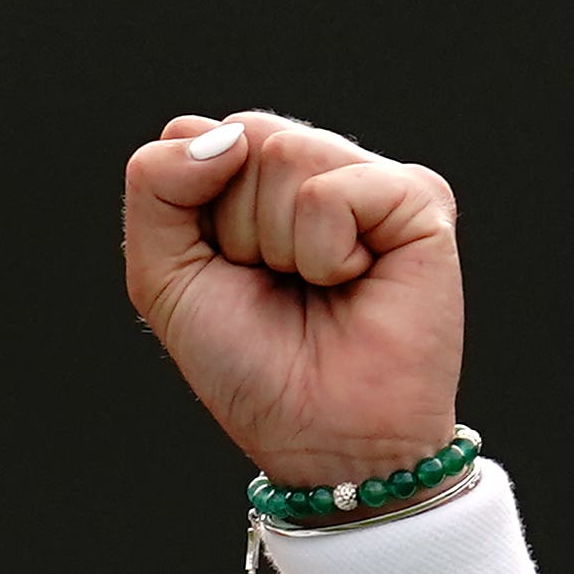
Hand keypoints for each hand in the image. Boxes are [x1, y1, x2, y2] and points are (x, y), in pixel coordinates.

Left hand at [121, 111, 463, 489]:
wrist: (321, 438)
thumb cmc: (249, 364)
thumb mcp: (163, 274)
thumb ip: (155, 185)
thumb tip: (226, 136)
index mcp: (259, 178)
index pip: (195, 136)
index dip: (192, 210)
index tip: (226, 272)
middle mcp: (318, 167)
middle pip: (243, 136)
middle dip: (236, 227)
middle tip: (277, 285)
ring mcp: (371, 180)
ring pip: (285, 154)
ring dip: (280, 244)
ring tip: (318, 287)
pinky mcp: (419, 200)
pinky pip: (334, 191)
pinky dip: (326, 252)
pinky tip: (355, 283)